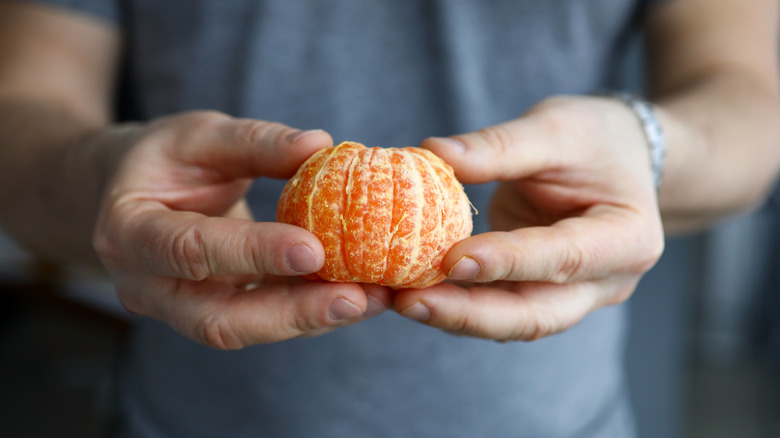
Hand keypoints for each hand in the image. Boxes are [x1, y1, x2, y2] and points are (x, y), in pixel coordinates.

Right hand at [93, 112, 390, 348]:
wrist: (134, 194)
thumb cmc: (166, 159)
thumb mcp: (200, 135)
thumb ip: (254, 142)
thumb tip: (320, 144)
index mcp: (130, 232)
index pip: (192, 250)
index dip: (253, 253)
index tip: (314, 249)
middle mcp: (147, 286)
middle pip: (220, 319)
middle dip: (293, 313)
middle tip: (358, 298)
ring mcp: (178, 309)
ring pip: (245, 329)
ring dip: (310, 318)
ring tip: (371, 299)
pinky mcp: (213, 312)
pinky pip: (260, 319)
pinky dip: (306, 309)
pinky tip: (355, 294)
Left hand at [394, 96, 664, 340]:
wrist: (620, 158)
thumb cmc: (594, 137)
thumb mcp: (556, 127)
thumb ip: (500, 145)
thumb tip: (433, 153)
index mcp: (627, 237)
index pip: (564, 258)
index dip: (508, 262)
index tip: (451, 259)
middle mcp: (606, 281)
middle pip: (536, 315)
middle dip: (469, 314)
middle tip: (407, 302)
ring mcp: (574, 296)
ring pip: (512, 321)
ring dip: (455, 316)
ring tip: (398, 300)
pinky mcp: (541, 293)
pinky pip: (499, 308)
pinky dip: (458, 304)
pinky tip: (414, 292)